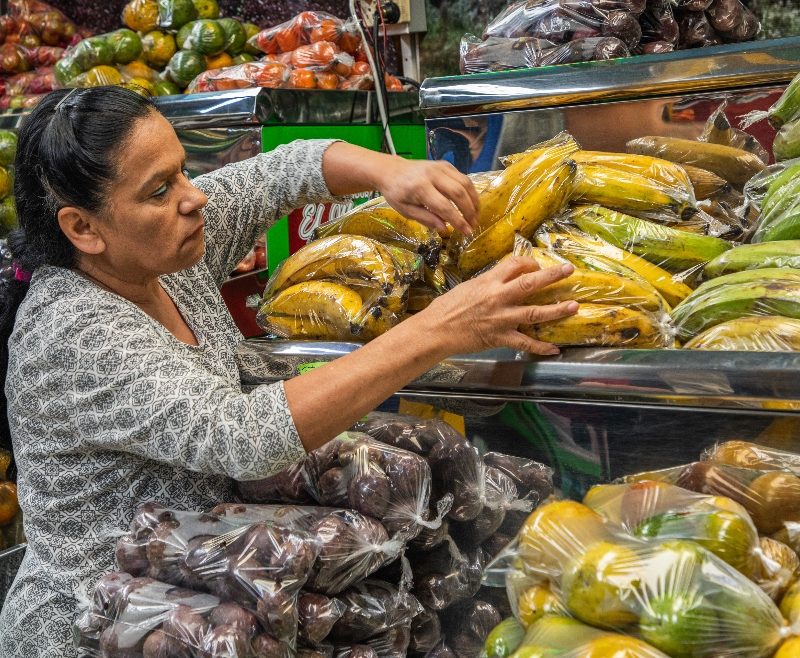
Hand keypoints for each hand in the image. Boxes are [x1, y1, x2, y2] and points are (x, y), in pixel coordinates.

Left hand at [377, 158, 478, 235]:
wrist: (391, 170)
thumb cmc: (397, 193)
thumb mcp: (406, 211)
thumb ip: (426, 219)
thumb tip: (445, 229)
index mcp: (420, 188)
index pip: (444, 207)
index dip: (458, 221)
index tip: (466, 232)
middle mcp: (433, 175)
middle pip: (459, 193)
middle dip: (469, 211)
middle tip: (473, 225)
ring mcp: (441, 167)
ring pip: (465, 183)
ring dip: (474, 200)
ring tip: (475, 215)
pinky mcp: (446, 165)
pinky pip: (463, 177)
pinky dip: (470, 191)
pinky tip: (470, 203)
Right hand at [421, 256, 578, 354]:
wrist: (437, 330)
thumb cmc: (447, 307)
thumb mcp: (468, 287)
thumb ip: (488, 283)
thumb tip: (503, 279)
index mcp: (489, 281)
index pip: (515, 264)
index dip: (529, 262)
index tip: (536, 265)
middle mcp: (498, 297)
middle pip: (530, 283)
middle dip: (552, 276)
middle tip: (569, 270)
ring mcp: (501, 318)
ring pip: (534, 312)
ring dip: (556, 310)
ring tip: (573, 306)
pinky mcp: (500, 337)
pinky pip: (525, 342)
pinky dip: (541, 347)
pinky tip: (554, 349)